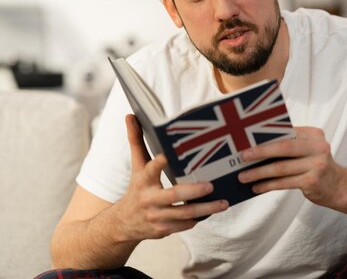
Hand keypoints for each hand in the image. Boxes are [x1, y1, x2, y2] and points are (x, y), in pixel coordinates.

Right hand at [114, 114, 228, 240]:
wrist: (123, 223)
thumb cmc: (136, 188)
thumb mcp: (137, 165)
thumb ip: (136, 141)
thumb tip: (131, 115)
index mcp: (144, 180)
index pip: (152, 168)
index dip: (161, 162)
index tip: (170, 154)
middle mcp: (149, 199)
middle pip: (174, 195)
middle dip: (194, 191)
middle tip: (211, 185)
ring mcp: (156, 216)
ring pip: (184, 214)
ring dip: (205, 209)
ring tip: (223, 203)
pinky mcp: (163, 230)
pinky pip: (184, 225)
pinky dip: (198, 219)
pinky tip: (212, 211)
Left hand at [237, 127, 344, 206]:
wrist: (339, 187)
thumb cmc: (316, 166)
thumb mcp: (308, 149)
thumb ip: (290, 144)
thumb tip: (255, 145)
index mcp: (314, 134)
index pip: (286, 132)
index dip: (265, 135)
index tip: (247, 138)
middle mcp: (318, 147)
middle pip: (284, 147)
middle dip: (260, 151)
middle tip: (242, 156)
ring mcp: (317, 165)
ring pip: (281, 168)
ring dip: (259, 172)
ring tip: (243, 176)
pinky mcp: (312, 182)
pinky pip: (284, 183)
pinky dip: (268, 185)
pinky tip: (256, 187)